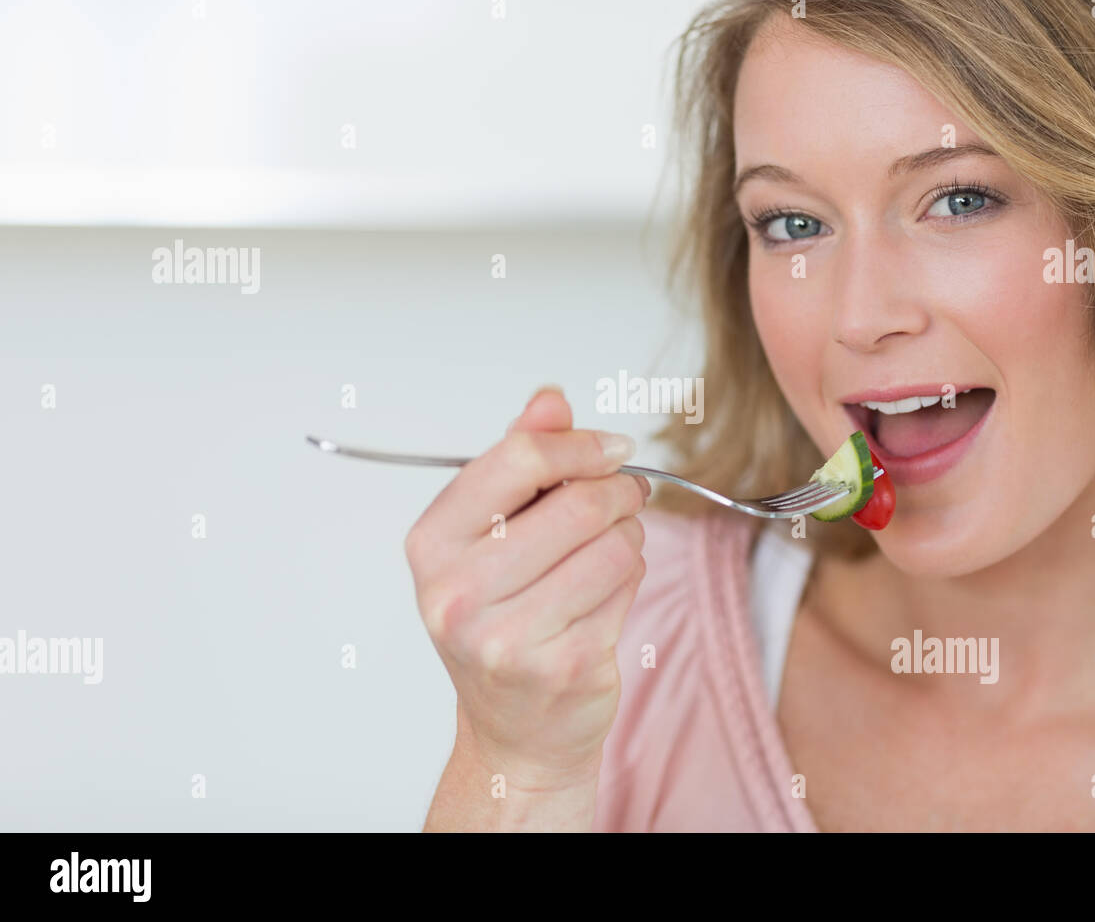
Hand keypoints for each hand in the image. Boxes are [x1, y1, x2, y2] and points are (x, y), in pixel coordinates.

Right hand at [405, 387, 648, 789]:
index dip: (578, 444)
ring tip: (608, 551)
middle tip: (626, 494)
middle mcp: (458, 593)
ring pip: (614, 545)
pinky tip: (605, 595)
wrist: (515, 729)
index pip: (517, 458)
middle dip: (617, 491)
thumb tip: (550, 399)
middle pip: (577, 502)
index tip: (611, 448)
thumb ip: (517, 460)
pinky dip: (630, 580)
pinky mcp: (566, 666)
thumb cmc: (501, 617)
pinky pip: (628, 588)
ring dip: (628, 537)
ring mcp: (509, 637)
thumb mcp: (490, 533)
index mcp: (431, 544)